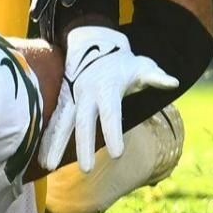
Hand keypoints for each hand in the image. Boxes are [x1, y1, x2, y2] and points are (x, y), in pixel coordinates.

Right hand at [39, 26, 178, 172]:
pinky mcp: (63, 100)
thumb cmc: (122, 62)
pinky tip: (39, 159)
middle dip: (84, 145)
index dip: (114, 132)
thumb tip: (173, 82)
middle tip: (86, 169)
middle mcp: (87, 92)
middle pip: (84, 121)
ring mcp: (72, 96)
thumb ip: (155, 76)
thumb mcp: (141, 66)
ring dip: (55, 143)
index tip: (117, 154)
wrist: (94, 43)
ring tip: (48, 166)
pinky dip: (46, 138)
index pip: (111, 113)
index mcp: (107, 87)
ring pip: (62, 122)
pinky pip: (54, 121)